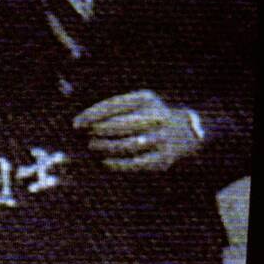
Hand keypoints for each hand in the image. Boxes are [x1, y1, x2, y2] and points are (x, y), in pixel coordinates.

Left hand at [73, 90, 202, 171]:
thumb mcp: (136, 102)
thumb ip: (112, 108)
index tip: (76, 124)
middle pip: (121, 124)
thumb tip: (82, 122)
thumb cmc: (148, 115)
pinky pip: (137, 163)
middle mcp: (156, 117)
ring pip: (128, 144)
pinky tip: (104, 162)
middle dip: (98, 131)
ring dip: (106, 147)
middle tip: (84, 137)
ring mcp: (161, 138)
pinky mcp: (163, 158)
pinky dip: (118, 164)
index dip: (92, 115)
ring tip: (92, 147)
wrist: (187, 130)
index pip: (114, 105)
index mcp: (146, 99)